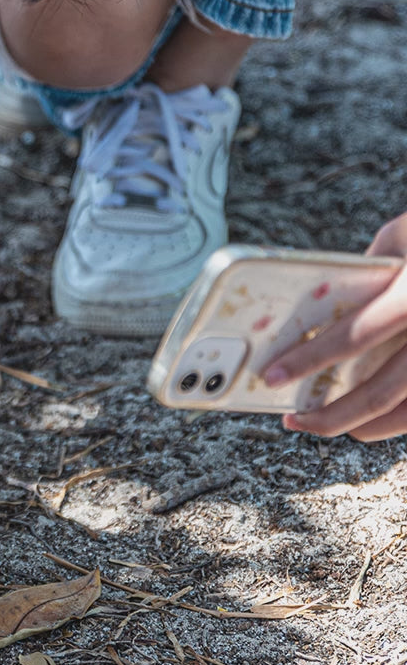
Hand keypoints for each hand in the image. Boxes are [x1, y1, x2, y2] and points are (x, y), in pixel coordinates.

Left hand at [262, 214, 406, 440]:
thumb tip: (317, 297)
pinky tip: (364, 422)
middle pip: (379, 393)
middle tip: (292, 419)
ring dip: (360, 427)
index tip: (272, 375)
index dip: (309, 361)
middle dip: (329, 415)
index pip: (354, 336)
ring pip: (405, 413)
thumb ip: (364, 267)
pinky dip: (392, 423)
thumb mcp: (401, 237)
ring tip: (320, 424)